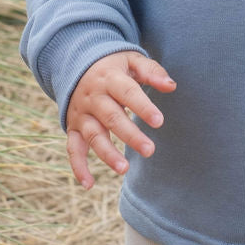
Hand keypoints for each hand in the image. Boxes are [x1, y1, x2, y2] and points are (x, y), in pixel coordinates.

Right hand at [65, 51, 175, 189]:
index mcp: (109, 78)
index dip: (143, 107)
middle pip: (111, 118)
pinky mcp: (73, 127)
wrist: (76, 64)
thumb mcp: (131, 60)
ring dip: (107, 153)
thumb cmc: (113, 66)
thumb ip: (151, 71)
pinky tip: (89, 184)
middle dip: (130, 135)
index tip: (159, 122)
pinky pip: (73, 148)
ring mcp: (81, 114)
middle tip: (150, 150)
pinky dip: (78, 166)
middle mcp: (93, 97)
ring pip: (93, 135)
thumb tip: (171, 86)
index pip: (127, 93)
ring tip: (124, 169)